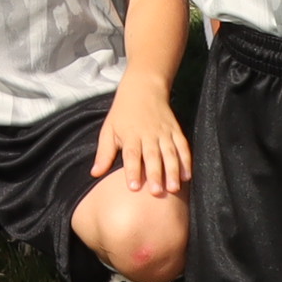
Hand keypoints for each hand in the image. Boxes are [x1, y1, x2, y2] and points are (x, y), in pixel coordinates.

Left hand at [91, 80, 190, 199]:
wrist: (143, 89)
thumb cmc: (122, 113)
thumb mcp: (108, 130)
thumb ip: (104, 153)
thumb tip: (95, 174)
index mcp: (130, 135)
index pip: (131, 155)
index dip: (132, 171)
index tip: (133, 187)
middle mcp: (148, 134)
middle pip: (152, 156)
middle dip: (155, 175)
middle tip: (156, 193)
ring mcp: (164, 132)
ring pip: (170, 153)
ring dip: (173, 171)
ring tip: (174, 188)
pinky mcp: (176, 130)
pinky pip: (183, 146)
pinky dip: (186, 161)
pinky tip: (187, 176)